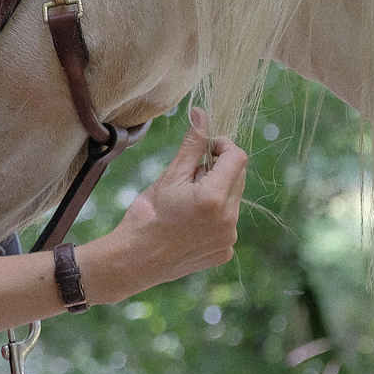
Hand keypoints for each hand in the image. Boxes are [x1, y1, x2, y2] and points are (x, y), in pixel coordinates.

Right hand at [77, 107, 245, 304]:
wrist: (134, 260)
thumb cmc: (146, 216)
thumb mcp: (169, 176)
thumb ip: (192, 145)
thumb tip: (201, 113)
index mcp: (214, 198)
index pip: (237, 156)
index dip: (222, 145)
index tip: (205, 148)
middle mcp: (229, 220)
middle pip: (238, 176)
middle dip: (218, 169)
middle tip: (189, 176)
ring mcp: (229, 238)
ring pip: (233, 199)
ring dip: (217, 191)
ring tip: (187, 202)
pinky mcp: (225, 251)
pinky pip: (228, 222)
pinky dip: (214, 215)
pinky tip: (189, 222)